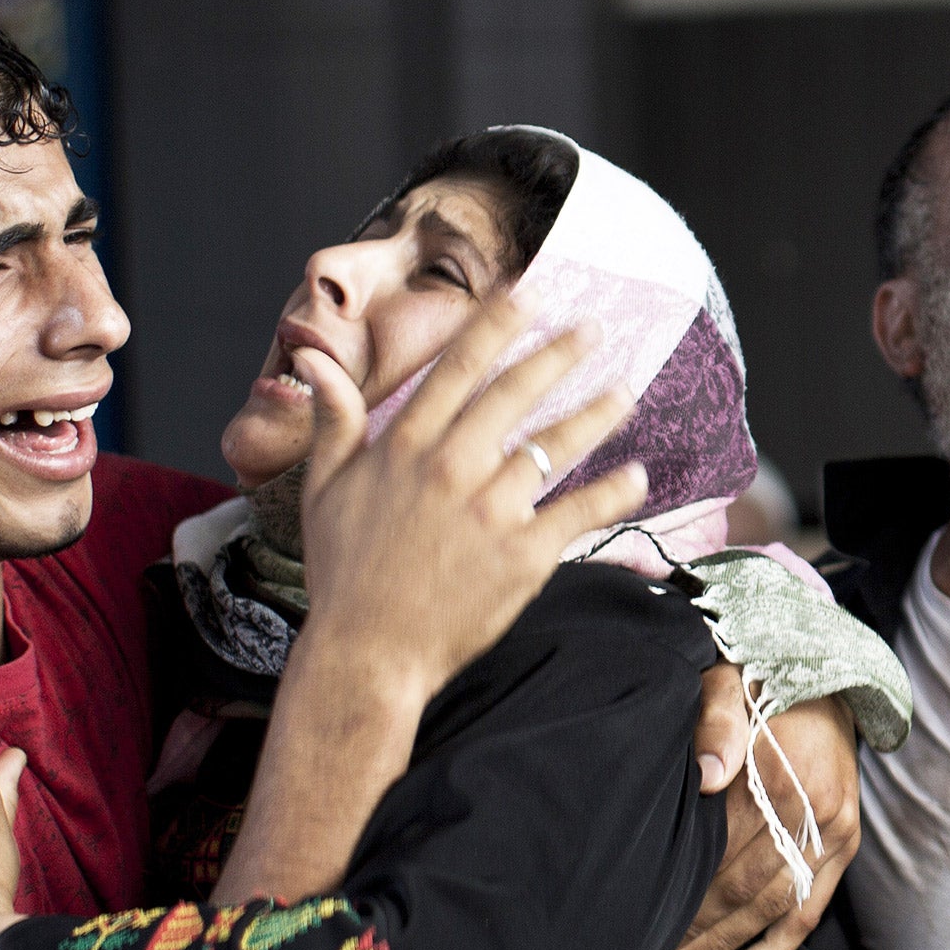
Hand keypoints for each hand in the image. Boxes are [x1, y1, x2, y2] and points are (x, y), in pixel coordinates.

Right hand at [292, 292, 649, 709]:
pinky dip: (613, 492)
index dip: (496, 325)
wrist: (367, 654)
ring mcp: (489, 510)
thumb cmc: (343, 575)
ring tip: (627, 391)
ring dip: (596, 412)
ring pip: (554, 446)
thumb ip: (332, 420)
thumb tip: (312, 358)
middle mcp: (450, 467)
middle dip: (559, 354)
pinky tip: (637, 474)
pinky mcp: (522, 555)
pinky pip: (578, 512)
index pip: (459, 367)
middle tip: (593, 329)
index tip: (527, 295)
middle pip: (515, 392)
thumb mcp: (323, 490)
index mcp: (404, 446)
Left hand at [669, 666, 859, 949]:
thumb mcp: (729, 683)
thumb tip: (706, 775)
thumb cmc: (763, 683)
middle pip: (749, 885)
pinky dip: (780, 944)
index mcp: (783, 775)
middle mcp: (815, 810)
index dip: (690, 888)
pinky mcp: (846, 842)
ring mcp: (836, 830)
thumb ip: (715, 723)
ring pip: (779, 905)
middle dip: (704, 925)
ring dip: (734, 941)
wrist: (829, 678)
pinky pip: (812, 906)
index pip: (726, 850)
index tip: (653, 915)